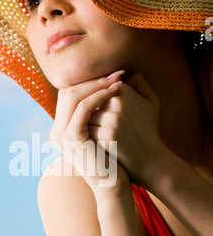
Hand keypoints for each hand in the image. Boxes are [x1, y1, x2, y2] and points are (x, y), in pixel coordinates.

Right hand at [49, 71, 130, 196]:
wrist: (112, 185)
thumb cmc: (112, 160)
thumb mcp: (100, 134)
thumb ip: (95, 116)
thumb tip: (104, 89)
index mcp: (61, 130)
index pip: (69, 95)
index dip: (90, 81)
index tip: (112, 75)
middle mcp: (56, 132)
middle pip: (68, 92)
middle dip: (94, 79)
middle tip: (117, 72)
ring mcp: (60, 135)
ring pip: (74, 96)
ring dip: (98, 84)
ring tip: (119, 79)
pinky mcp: (71, 138)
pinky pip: (83, 107)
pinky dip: (99, 95)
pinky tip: (116, 91)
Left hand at [88, 73, 164, 187]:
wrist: (150, 160)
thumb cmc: (147, 129)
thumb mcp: (151, 102)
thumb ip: (139, 83)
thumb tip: (118, 74)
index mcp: (125, 90)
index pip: (95, 88)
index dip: (94, 100)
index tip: (97, 110)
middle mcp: (118, 103)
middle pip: (87, 100)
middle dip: (87, 111)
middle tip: (91, 121)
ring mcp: (112, 120)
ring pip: (84, 115)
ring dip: (84, 122)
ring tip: (90, 129)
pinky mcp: (106, 136)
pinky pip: (85, 129)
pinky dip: (86, 134)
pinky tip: (92, 140)